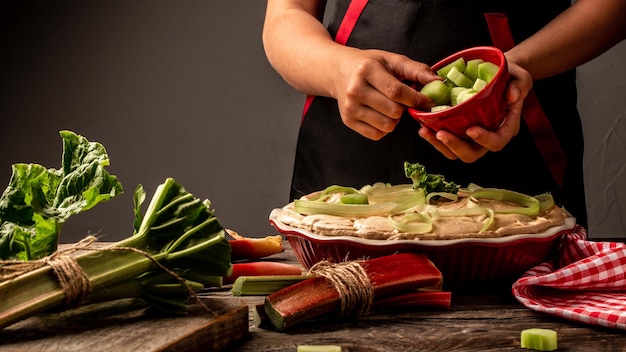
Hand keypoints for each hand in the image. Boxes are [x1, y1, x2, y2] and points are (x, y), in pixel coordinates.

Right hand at [333, 49, 440, 139]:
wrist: (339, 71)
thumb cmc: (369, 65)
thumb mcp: (392, 60)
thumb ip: (416, 70)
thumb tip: (439, 82)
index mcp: (367, 70)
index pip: (396, 92)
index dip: (416, 99)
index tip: (428, 102)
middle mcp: (355, 90)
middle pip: (393, 111)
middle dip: (405, 109)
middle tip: (404, 102)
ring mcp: (350, 108)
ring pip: (386, 125)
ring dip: (395, 119)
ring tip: (392, 107)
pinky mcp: (348, 121)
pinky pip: (376, 134)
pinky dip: (384, 128)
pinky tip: (382, 115)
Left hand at [418, 58, 532, 161]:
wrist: (500, 75)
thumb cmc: (512, 77)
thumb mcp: (520, 77)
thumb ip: (519, 86)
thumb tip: (512, 95)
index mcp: (505, 127)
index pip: (497, 141)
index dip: (484, 139)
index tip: (470, 130)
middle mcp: (488, 136)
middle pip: (473, 153)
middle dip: (456, 146)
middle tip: (441, 133)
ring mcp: (472, 137)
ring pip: (456, 152)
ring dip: (440, 145)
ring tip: (425, 131)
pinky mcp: (459, 132)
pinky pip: (446, 142)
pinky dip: (434, 137)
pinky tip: (423, 127)